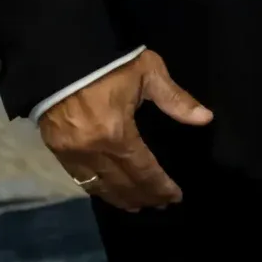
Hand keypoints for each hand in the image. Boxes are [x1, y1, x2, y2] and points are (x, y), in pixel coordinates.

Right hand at [39, 49, 211, 209]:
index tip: (175, 197)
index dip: (160, 187)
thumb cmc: (107, 64)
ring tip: (137, 206)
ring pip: (99, 187)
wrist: (57, 55)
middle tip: (160, 205)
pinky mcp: (56, 150)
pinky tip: (107, 192)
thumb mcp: (147, 72)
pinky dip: (97, 189)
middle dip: (144, 197)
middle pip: (122, 185)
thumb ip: (175, 99)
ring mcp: (71, 153)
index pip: (144, 172)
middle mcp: (93, 151)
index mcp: (117, 134)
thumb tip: (206, 118)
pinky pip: (79, 179)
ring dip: (120, 199)